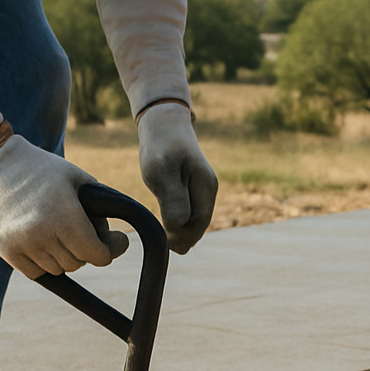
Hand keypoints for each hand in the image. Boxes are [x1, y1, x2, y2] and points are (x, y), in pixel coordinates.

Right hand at [0, 134, 127, 278]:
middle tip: (82, 231)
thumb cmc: (41, 169)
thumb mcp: (78, 178)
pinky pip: (36, 272)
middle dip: (85, 250)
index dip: (109, 250)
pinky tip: (42, 241)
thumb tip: (115, 240)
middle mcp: (42, 233)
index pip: (96, 255)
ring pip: (57, 269)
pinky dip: (44, 262)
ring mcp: (21, 244)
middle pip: (77, 263)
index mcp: (64, 215)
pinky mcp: (4, 250)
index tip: (114, 242)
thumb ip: (101, 208)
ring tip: (59, 232)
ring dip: (64, 256)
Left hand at [138, 102, 217, 252]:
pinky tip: (171, 227)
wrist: (164, 121)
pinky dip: (183, 220)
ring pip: (196, 217)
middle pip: (200, 222)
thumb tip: (180, 227)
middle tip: (167, 249)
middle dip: (185, 237)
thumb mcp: (161, 172)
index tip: (166, 246)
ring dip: (184, 230)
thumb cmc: (161, 146)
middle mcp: (209, 188)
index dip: (184, 237)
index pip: (199, 222)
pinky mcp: (194, 184)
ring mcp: (203, 186)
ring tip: (169, 243)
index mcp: (205, 186)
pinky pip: (192, 208)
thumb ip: (173, 200)